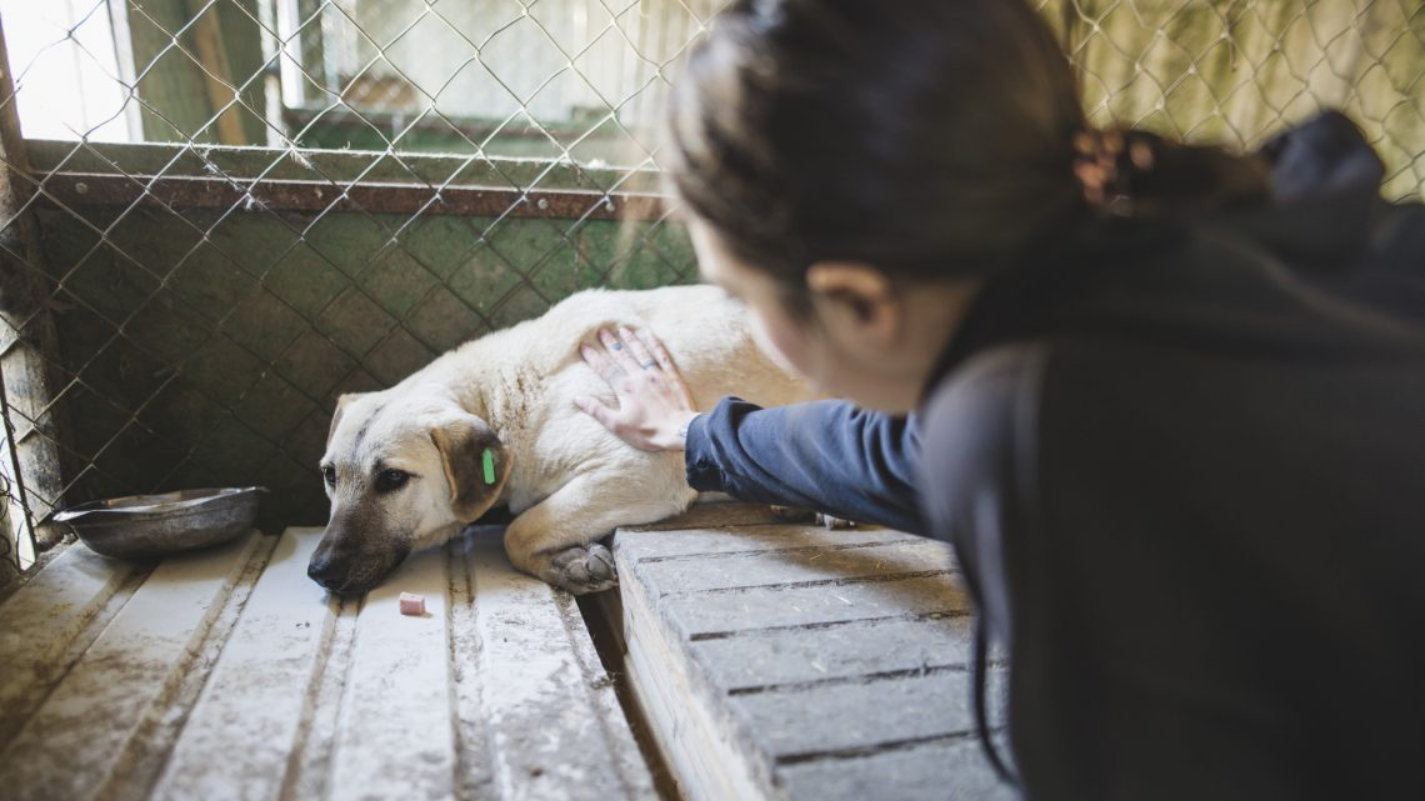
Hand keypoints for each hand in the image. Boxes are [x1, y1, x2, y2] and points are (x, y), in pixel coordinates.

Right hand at [574, 326, 699, 451]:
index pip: (605, 369)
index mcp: (625, 388)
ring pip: (641, 352)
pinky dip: (655, 343)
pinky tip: (649, 334)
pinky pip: (662, 355)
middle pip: (622, 356)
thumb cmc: (648, 431)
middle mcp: (639, 376)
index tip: (584, 345)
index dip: (593, 357)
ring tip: (622, 329)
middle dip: (610, 343)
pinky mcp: (672, 376)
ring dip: (630, 340)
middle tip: (601, 330)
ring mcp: (657, 374)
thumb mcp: (618, 425)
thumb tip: (578, 398)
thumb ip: (597, 410)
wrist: (679, 431)